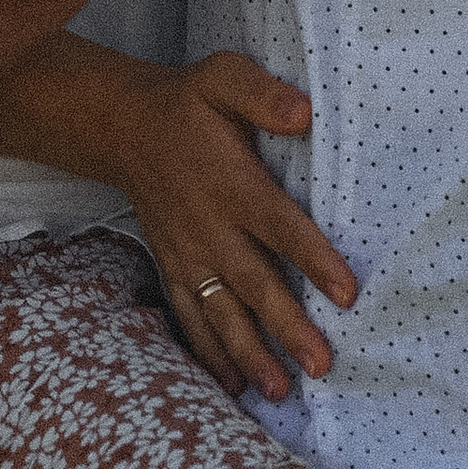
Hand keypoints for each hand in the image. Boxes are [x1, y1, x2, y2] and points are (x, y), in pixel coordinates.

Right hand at [120, 51, 347, 400]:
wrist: (122, 127)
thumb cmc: (187, 104)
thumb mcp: (223, 78)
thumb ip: (262, 95)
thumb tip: (303, 112)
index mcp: (233, 184)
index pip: (280, 227)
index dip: (314, 259)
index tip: (345, 293)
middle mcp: (210, 227)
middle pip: (255, 284)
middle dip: (287, 328)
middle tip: (320, 364)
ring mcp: (187, 253)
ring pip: (221, 311)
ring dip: (250, 353)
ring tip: (279, 390)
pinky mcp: (172, 265)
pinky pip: (189, 315)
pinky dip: (207, 351)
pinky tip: (229, 384)